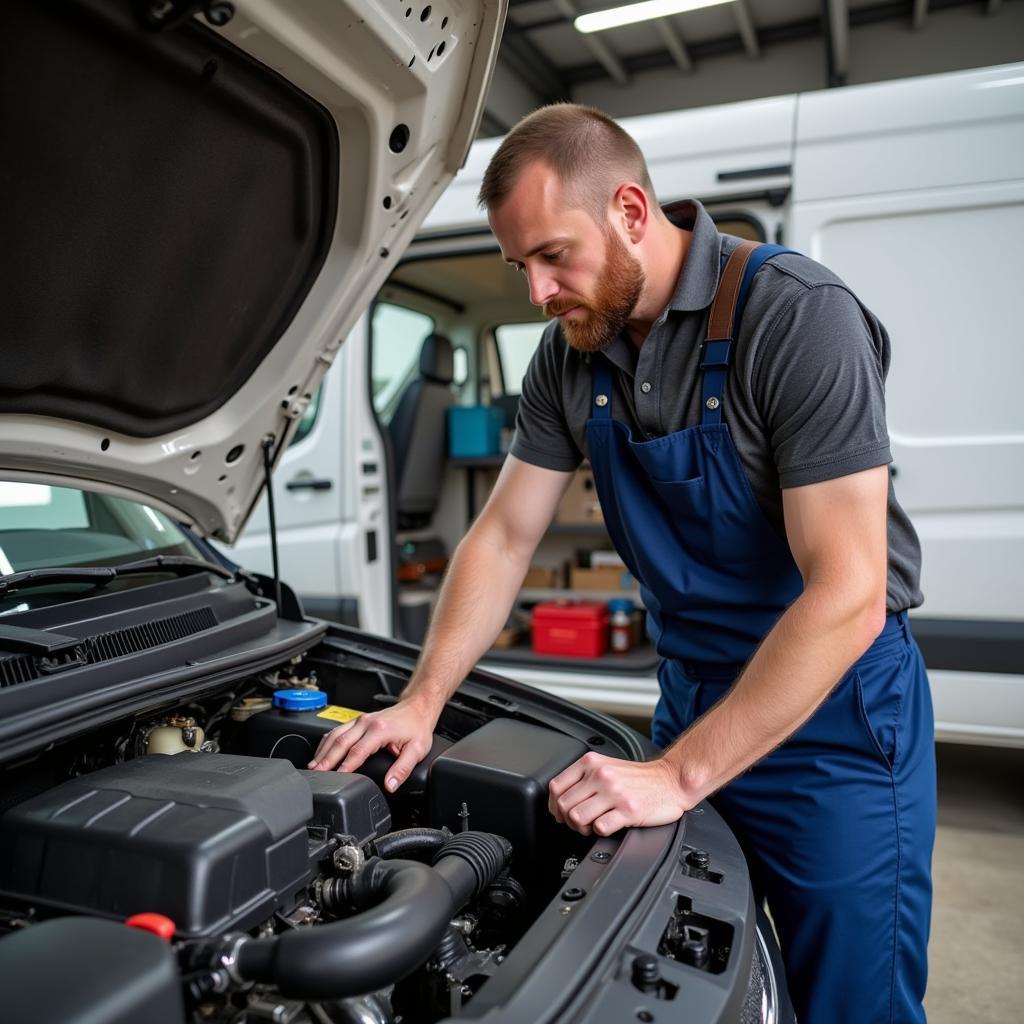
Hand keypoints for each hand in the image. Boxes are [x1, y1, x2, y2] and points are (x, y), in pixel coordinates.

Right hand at [308, 697, 438, 791]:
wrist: (417, 707)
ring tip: (313, 766)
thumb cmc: (416, 727)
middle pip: (340, 742)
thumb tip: (390, 784)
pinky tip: (321, 750)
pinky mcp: (358, 720)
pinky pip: (338, 729)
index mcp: (379, 730)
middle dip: (326, 759)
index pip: (357, 751)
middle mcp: (366, 722)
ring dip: (323, 750)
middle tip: (315, 773)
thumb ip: (403, 769)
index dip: (345, 766)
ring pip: (335, 734)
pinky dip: (327, 741)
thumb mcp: (417, 750)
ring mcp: (361, 719)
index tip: (335, 779)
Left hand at [548, 753, 691, 836]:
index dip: (554, 805)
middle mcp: (601, 775)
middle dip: (567, 820)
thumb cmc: (639, 778)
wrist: (671, 780)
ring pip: (576, 817)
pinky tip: (608, 826)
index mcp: (591, 763)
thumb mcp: (606, 766)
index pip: (556, 786)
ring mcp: (614, 793)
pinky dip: (600, 832)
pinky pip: (600, 827)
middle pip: (564, 805)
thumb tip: (559, 800)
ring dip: (581, 828)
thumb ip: (583, 778)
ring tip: (592, 826)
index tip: (560, 813)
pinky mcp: (628, 810)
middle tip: (579, 823)